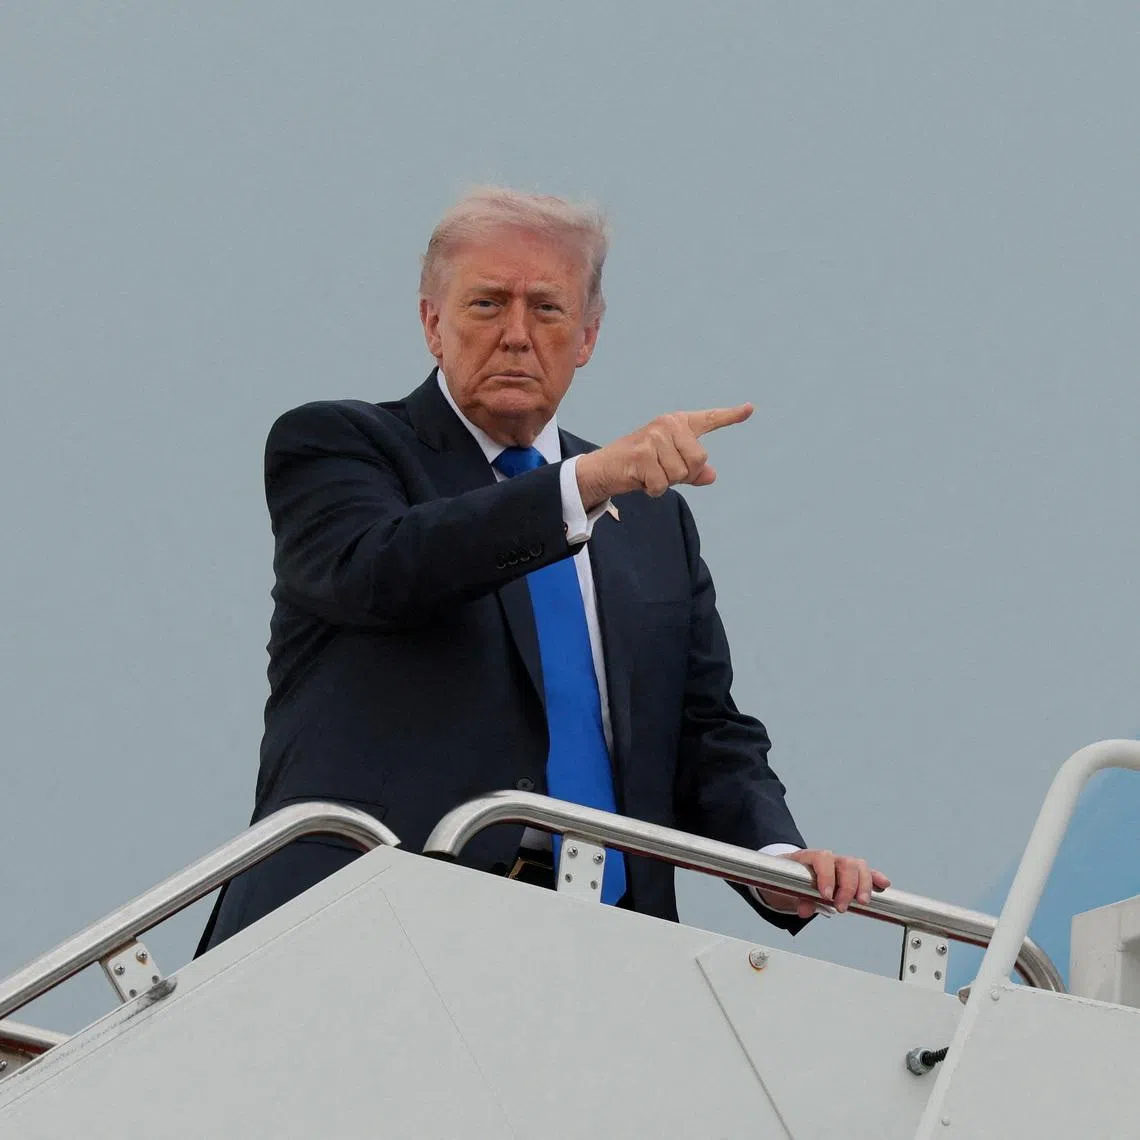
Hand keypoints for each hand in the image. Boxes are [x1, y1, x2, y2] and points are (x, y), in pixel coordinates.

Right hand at [575, 405, 753, 509]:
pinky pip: (662, 483)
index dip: (731, 416)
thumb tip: (711, 475)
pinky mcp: (642, 454)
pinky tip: (640, 479)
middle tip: (663, 472)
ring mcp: (654, 437)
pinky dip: (653, 489)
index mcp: (677, 424)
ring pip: (680, 473)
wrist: (605, 468)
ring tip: (649, 473)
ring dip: (666, 482)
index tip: (749, 409)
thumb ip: (692, 471)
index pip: (709, 420)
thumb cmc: (640, 466)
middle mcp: (667, 425)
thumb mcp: (669, 467)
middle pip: (699, 459)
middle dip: (684, 474)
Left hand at [758, 850, 890, 918]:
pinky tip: (884, 885)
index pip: (822, 859)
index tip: (827, 896)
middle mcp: (828, 858)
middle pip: (845, 863)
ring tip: (863, 902)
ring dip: (864, 884)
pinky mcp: (850, 874)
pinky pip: (866, 873)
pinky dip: (876, 878)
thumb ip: (797, 899)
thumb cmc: (787, 881)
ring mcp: (840, 864)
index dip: (827, 876)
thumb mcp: (786, 890)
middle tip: (842, 908)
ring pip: (858, 866)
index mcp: (809, 857)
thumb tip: (805, 909)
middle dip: (847, 886)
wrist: (786, 877)